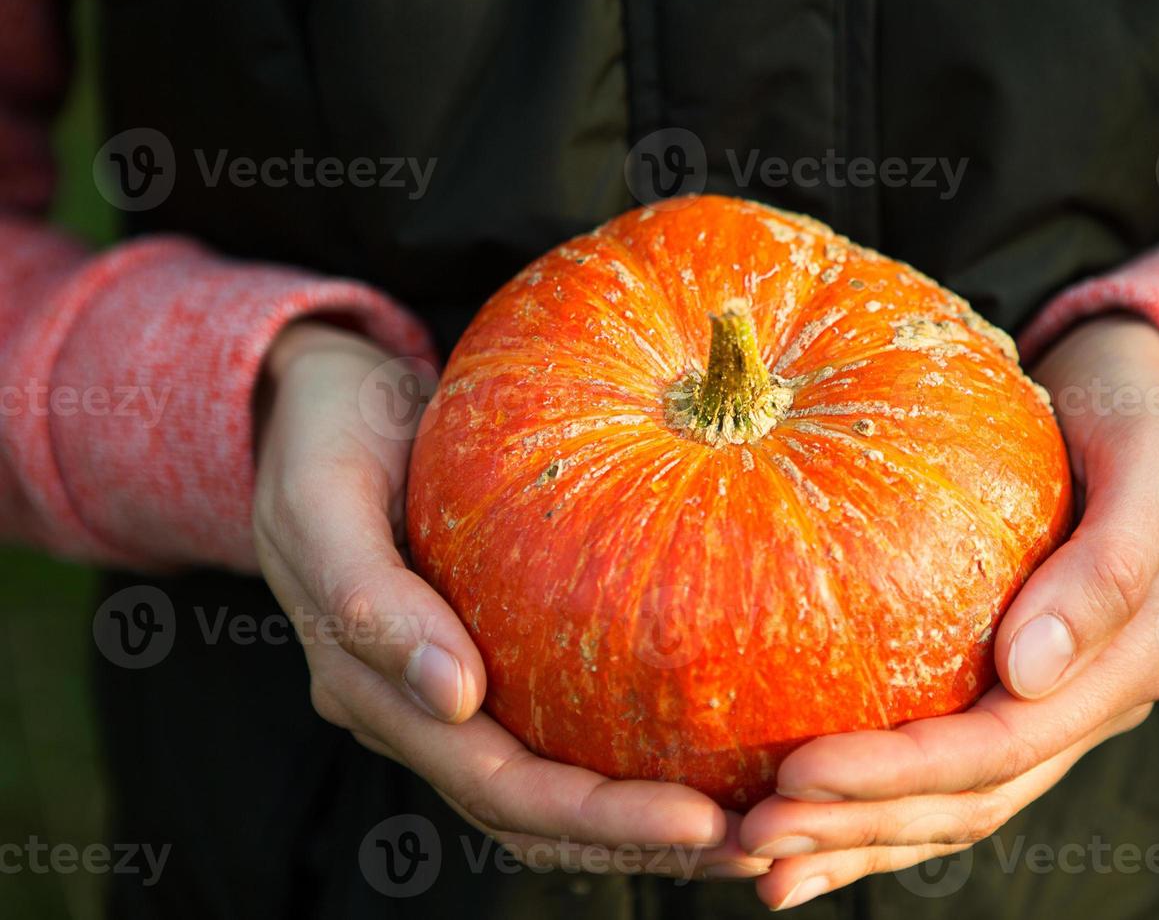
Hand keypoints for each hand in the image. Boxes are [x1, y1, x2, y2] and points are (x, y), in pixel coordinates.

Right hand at [251, 321, 768, 879]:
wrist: (317, 397)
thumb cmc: (323, 436)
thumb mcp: (325, 502)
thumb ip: (371, 602)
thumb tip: (454, 699)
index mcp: (370, 692)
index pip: (495, 787)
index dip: (597, 816)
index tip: (699, 820)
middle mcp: (417, 711)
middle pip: (538, 814)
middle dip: (643, 839)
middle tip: (756, 846)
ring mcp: (452, 689)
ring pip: (554, 789)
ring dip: (646, 822)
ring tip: (753, 831)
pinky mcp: (492, 651)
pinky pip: (563, 724)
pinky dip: (631, 758)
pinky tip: (709, 755)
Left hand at [739, 316, 1158, 908]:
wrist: (1141, 400)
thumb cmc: (1138, 413)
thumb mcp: (1150, 464)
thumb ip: (1108, 569)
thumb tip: (1025, 675)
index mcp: (1128, 663)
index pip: (1005, 745)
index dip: (902, 772)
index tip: (799, 771)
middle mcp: (1090, 702)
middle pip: (971, 799)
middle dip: (862, 825)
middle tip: (755, 838)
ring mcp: (1053, 706)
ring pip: (955, 805)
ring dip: (861, 840)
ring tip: (765, 858)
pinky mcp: (1012, 692)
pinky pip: (945, 768)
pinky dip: (879, 809)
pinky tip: (807, 828)